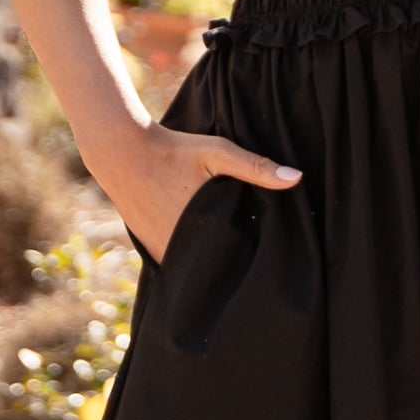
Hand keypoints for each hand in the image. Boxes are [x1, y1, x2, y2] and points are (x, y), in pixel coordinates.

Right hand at [97, 121, 301, 264]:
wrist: (122, 152)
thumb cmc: (174, 151)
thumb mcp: (217, 153)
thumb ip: (256, 167)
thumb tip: (297, 179)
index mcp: (202, 230)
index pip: (237, 258)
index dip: (252, 256)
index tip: (267, 252)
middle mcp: (179, 248)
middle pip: (216, 267)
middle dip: (232, 263)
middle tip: (251, 253)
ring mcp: (162, 251)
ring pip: (195, 269)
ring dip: (210, 263)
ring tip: (229, 252)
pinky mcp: (150, 249)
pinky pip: (177, 263)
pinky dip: (190, 259)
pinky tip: (204, 247)